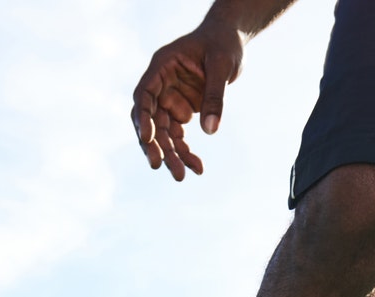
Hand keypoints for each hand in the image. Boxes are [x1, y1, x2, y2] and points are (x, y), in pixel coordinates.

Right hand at [131, 22, 244, 180]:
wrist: (231, 41)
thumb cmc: (224, 44)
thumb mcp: (221, 65)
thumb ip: (215, 96)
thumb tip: (210, 131)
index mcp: (162, 66)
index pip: (144, 94)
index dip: (143, 116)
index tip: (147, 137)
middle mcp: (160, 85)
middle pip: (150, 118)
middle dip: (155, 143)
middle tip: (159, 166)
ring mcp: (169, 98)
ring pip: (163, 132)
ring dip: (171, 154)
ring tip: (181, 176)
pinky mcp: (180, 109)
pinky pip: (178, 135)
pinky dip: (185, 152)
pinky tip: (196, 168)